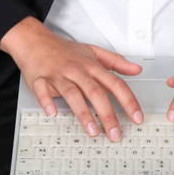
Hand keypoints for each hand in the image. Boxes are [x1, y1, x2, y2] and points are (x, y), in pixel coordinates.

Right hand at [0, 17, 142, 140]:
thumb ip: (117, 62)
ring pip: (72, 94)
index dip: (128, 101)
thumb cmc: (66, 51)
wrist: (36, 41)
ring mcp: (58, 75)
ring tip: (92, 131)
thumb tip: (137, 69)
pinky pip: (43, 91)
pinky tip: (52, 113)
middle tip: (115, 134)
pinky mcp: (40, 80)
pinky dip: (47, 101)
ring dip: (83, 113)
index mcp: (92, 66)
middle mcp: (77, 71)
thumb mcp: (95, 52)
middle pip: (96, 92)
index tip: (137, 117)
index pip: (115, 83)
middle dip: (108, 114)